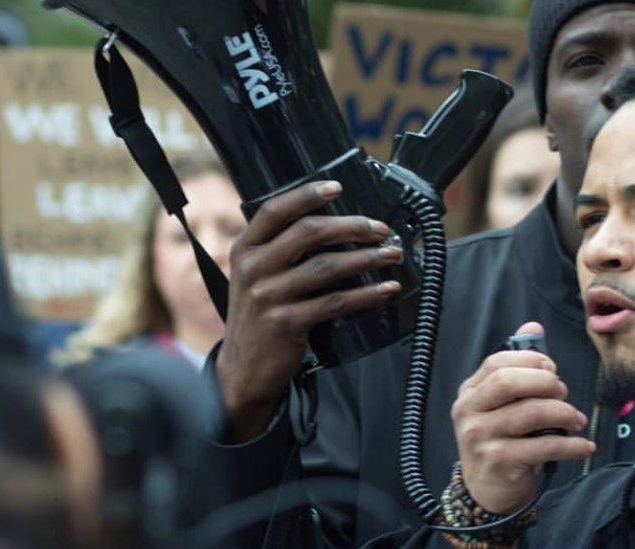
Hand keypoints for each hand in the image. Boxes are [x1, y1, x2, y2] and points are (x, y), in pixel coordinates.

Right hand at [217, 180, 402, 441]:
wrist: (242, 370)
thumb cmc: (259, 316)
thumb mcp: (255, 277)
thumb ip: (279, 250)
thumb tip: (333, 224)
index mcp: (245, 249)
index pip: (275, 210)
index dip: (307, 194)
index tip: (337, 187)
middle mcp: (253, 268)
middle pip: (308, 232)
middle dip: (351, 226)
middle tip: (380, 228)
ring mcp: (267, 296)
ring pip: (327, 266)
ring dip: (366, 257)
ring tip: (392, 254)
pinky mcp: (285, 323)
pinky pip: (335, 302)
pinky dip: (366, 294)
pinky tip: (386, 289)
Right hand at [451, 322, 595, 513]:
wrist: (487, 492)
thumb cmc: (501, 440)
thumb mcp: (502, 405)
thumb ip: (517, 366)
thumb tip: (533, 326)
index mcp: (470, 392)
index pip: (496, 363)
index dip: (528, 360)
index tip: (552, 367)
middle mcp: (469, 412)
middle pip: (507, 382)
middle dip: (544, 382)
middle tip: (564, 392)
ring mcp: (480, 438)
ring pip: (529, 414)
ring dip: (563, 413)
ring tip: (577, 420)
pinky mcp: (499, 462)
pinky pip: (542, 446)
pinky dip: (570, 445)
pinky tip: (584, 446)